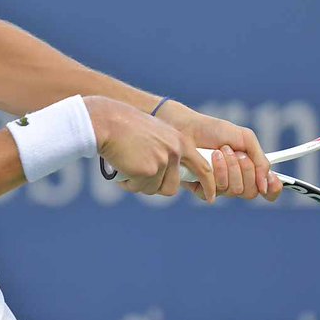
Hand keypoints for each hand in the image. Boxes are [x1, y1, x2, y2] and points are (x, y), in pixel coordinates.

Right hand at [85, 96, 216, 201]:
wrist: (108, 121)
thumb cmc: (126, 126)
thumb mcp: (156, 133)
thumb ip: (166, 150)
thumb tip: (168, 175)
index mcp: (180, 141)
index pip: (203, 167)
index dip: (209, 184)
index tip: (212, 197)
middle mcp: (175, 151)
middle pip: (172, 186)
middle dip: (156, 186)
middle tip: (140, 177)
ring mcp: (162, 161)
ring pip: (154, 189)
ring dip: (140, 184)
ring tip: (128, 169)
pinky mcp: (148, 170)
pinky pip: (139, 187)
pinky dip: (128, 184)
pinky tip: (121, 170)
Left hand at [156, 100, 282, 201]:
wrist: (186, 127)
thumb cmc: (213, 130)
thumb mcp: (244, 138)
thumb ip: (261, 159)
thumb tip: (267, 184)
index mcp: (248, 170)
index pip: (266, 190)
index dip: (273, 189)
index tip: (274, 181)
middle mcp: (235, 181)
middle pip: (251, 192)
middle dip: (246, 170)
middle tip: (236, 152)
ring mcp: (218, 187)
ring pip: (235, 190)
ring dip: (230, 167)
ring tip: (220, 151)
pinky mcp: (202, 189)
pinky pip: (216, 191)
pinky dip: (217, 172)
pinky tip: (211, 158)